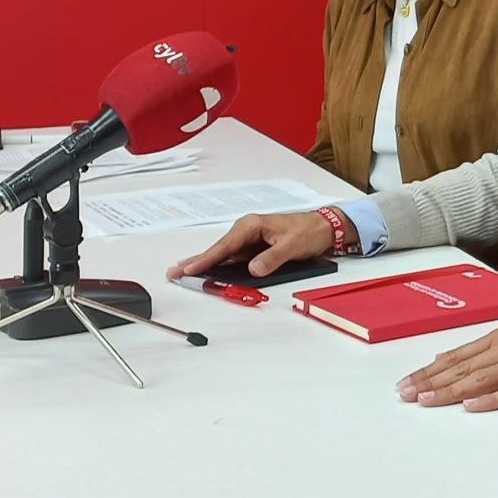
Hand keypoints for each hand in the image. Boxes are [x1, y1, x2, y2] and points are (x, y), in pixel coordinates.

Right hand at [168, 210, 335, 279]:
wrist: (322, 226)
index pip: (224, 246)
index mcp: (252, 225)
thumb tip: (254, 269)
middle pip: (218, 250)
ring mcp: (248, 240)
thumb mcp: (292, 246)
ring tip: (182, 272)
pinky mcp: (253, 248)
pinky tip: (205, 271)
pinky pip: (231, 258)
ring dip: (204, 263)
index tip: (190, 268)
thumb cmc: (308, 230)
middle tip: (174, 272)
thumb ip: (272, 258)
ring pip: (222, 254)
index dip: (206, 259)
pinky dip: (217, 265)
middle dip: (196, 261)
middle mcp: (246, 230)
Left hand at [396, 315, 497, 411]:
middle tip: (404, 395)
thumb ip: (488, 354)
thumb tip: (449, 363)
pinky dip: (491, 399)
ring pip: (481, 378)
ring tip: (428, 401)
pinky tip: (473, 407)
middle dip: (430, 382)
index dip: (429, 371)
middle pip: (462, 368)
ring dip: (452, 391)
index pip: (456, 357)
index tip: (405, 384)